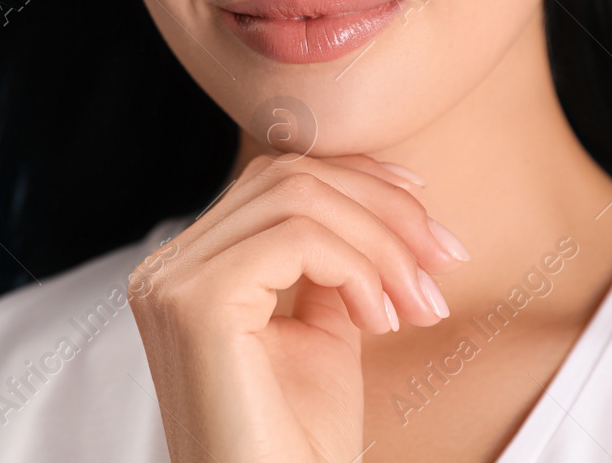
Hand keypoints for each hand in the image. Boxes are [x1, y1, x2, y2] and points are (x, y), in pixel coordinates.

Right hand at [127, 152, 467, 461]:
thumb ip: (328, 266)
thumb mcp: (321, 333)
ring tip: (418, 304)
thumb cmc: (298, 444)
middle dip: (383, 207)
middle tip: (444, 262)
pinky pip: (296, 239)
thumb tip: (376, 202)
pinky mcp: (197, 302)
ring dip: (381, 242)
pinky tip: (380, 320)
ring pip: (296, 196)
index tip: (429, 225)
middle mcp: (168, 268)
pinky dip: (357, 268)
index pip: (275, 180)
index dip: (360, 182)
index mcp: (189, 270)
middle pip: (287, 175)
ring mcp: (174, 282)